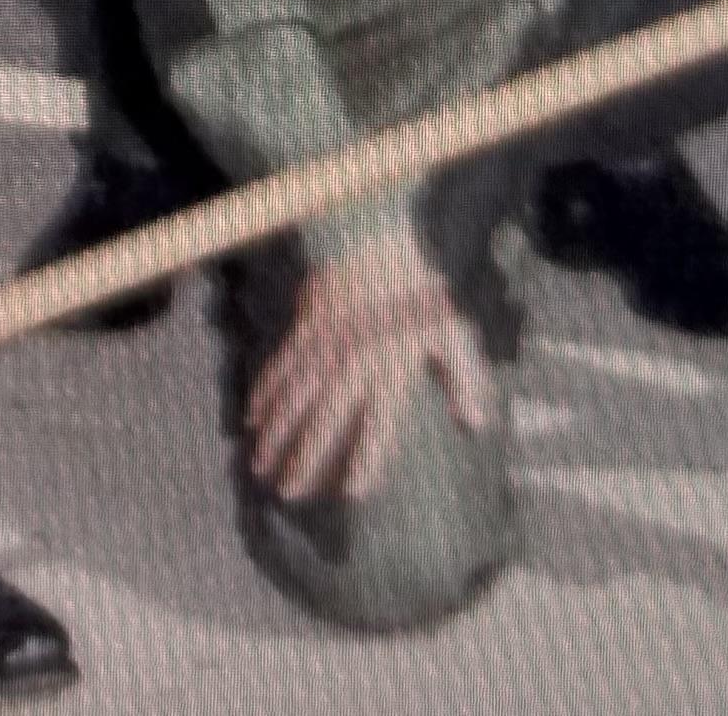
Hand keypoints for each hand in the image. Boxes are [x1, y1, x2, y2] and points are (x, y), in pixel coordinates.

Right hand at [243, 230, 496, 507]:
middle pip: (325, 414)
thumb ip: (463, 381)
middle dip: (304, 455)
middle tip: (287, 492)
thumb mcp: (450, 333)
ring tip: (259, 464)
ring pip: (295, 394)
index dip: (368, 456)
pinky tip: (251, 418)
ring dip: (276, 431)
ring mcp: (326, 341)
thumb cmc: (420, 292)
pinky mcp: (306, 325)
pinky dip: (265, 391)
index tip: (353, 492)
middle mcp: (355, 357)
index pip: (380, 420)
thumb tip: (476, 425)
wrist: (378, 234)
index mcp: (393, 364)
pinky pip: (281, 364)